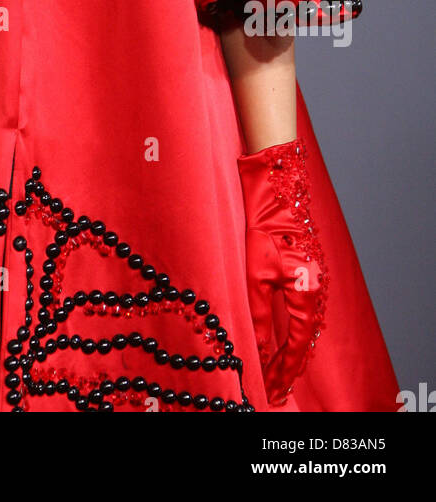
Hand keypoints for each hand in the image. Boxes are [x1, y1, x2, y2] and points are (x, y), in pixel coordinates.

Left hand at [237, 137, 327, 406]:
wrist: (278, 186)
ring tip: (277, 370)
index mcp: (307, 292)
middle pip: (306, 340)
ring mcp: (317, 279)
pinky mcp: (310, 270)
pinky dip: (296, 329)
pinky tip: (284, 336)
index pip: (297, 344)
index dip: (283, 369)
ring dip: (293, 349)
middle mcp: (318, 289)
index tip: (272, 388)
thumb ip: (258, 314)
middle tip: (274, 387)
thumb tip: (256, 347)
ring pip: (307, 326)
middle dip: (289, 365)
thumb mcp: (255, 274)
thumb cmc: (265, 225)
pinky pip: (306, 310)